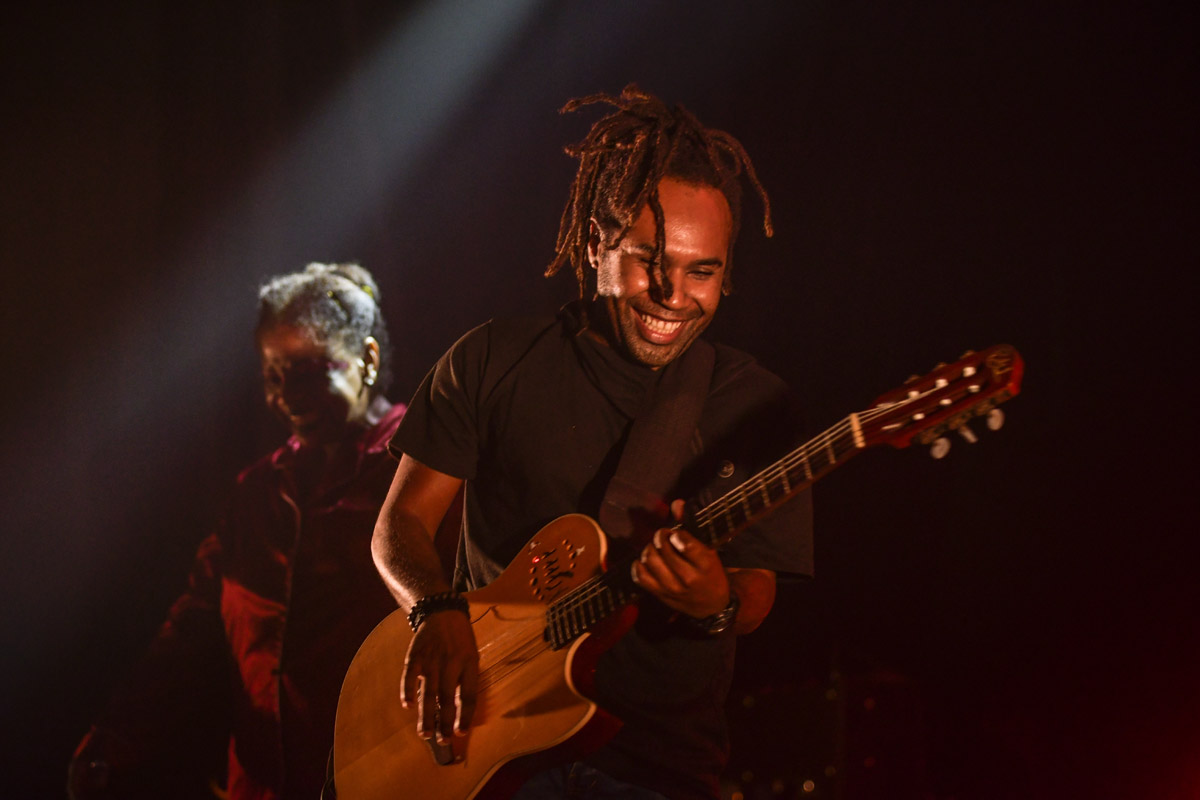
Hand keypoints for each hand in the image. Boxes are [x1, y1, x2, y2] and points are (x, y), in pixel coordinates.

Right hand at [401, 610, 478, 742]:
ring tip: (426, 734)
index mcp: (469, 663)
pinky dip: (407, 690)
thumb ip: (466, 681)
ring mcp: (432, 658)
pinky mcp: (415, 654)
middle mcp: (451, 662)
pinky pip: (410, 675)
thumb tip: (460, 712)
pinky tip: (407, 705)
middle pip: (447, 697)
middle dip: (444, 722)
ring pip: (428, 691)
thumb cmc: (460, 640)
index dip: (465, 715)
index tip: (460, 732)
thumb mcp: (472, 656)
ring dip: (426, 715)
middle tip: (442, 741)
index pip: (469, 694)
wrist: (443, 612)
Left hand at [630, 522, 730, 620]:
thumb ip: (691, 526)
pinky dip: (639, 565)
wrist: (711, 606)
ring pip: (650, 560)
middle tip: (664, 536)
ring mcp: (672, 589)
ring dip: (649, 548)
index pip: (683, 542)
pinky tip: (646, 560)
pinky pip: (640, 576)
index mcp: (706, 564)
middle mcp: (689, 578)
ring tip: (656, 547)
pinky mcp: (660, 595)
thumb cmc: (711, 573)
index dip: (676, 533)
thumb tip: (676, 503)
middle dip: (661, 537)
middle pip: (663, 549)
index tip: (676, 534)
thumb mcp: (709, 550)